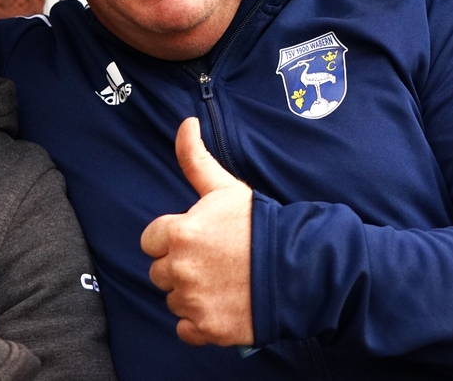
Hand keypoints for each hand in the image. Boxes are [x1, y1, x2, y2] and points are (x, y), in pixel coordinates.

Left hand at [140, 117, 253, 346]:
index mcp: (178, 233)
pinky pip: (185, 329)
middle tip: (214, 261)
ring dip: (190, 294)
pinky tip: (221, 306)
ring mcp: (193, 302)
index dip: (173, 239)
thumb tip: (185, 122)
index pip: (151, 241)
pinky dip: (199, 323)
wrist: (300, 269)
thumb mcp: (225, 187)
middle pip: (160, 272)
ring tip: (222, 282)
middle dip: (180, 267)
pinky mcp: (207, 330)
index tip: (198, 240)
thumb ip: (194, 157)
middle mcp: (179, 269)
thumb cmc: (261, 225)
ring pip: (172, 300)